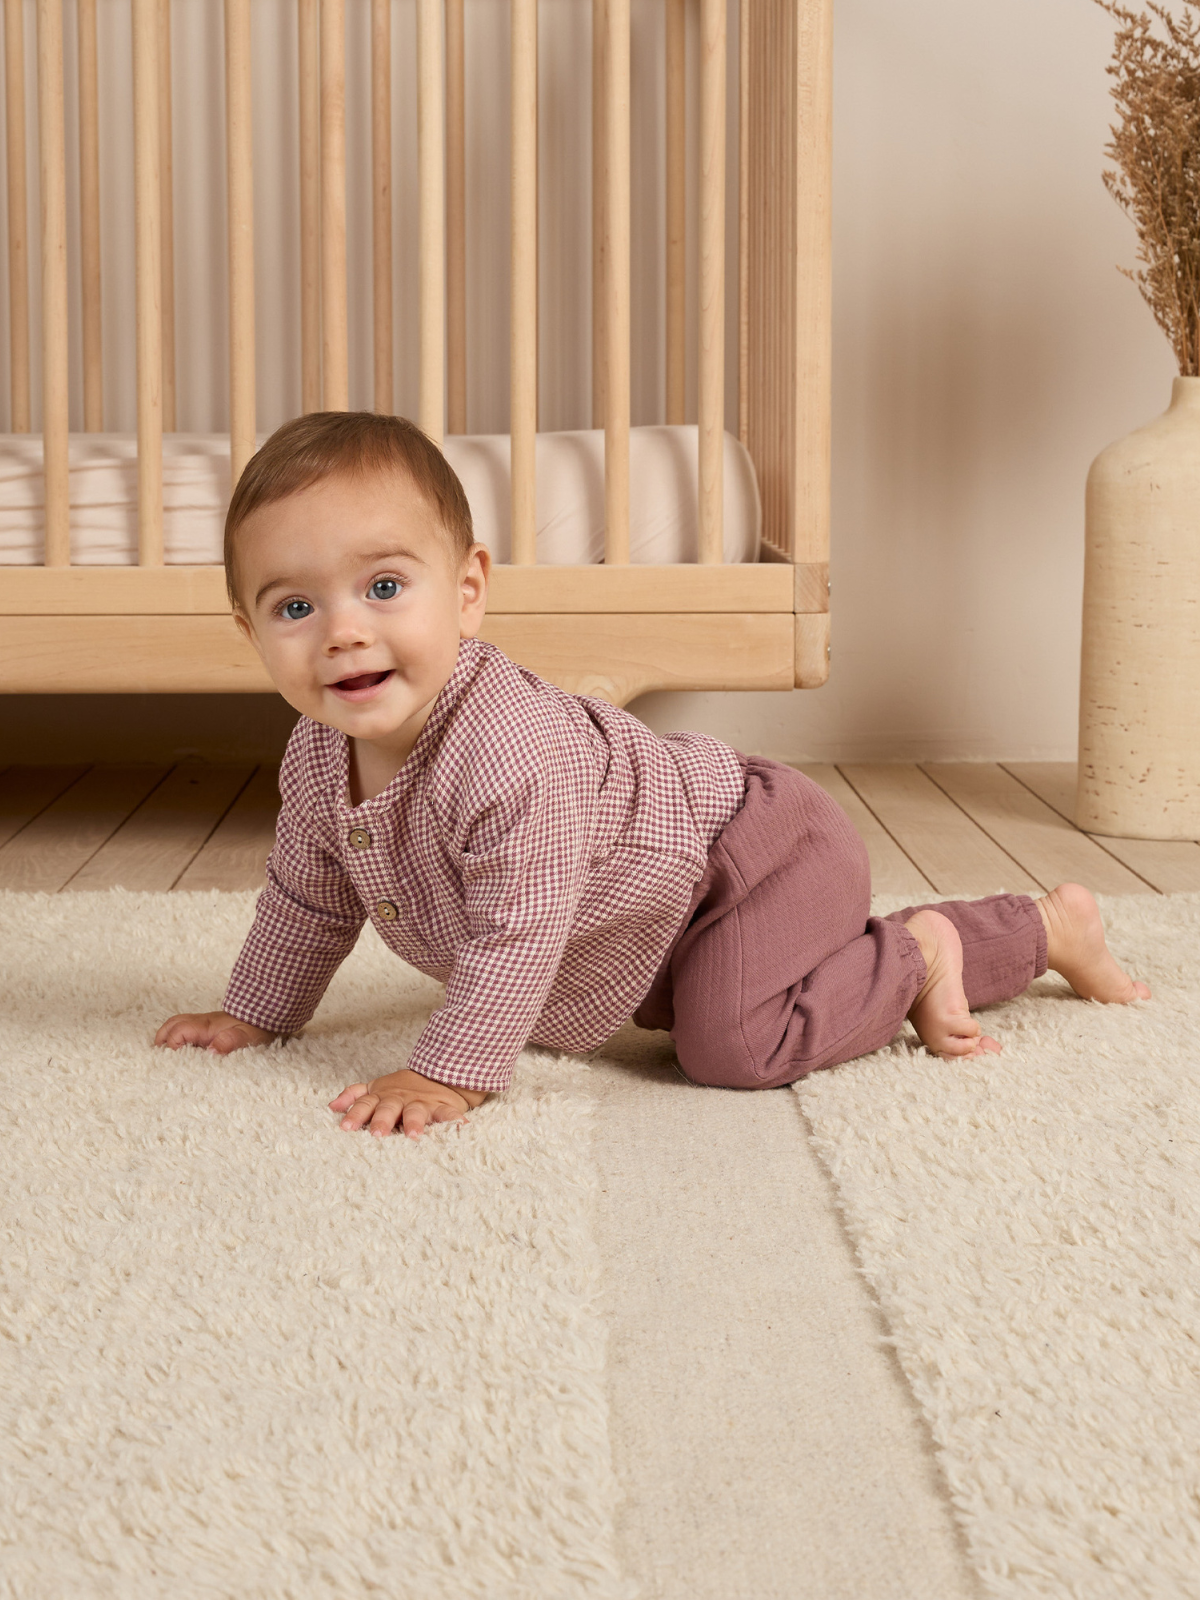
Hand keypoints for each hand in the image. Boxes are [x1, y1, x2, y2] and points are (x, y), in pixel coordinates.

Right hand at [154, 1009, 279, 1053]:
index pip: (177, 1033)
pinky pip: (184, 1030)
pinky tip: (179, 1055)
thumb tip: (211, 1051)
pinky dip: (177, 1039)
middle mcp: (200, 1023)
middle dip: (162, 1041)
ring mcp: (202, 1024)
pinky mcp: (206, 1029)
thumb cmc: (256, 1028)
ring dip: (167, 1039)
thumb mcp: (247, 1037)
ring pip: (175, 1026)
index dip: (171, 1047)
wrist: (265, 1017)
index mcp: (205, 1025)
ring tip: (166, 1060)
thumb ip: (230, 1041)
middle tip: (161, 1061)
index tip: (175, 1063)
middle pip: (171, 1026)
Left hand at [329, 1067, 487, 1139]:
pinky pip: (449, 1114)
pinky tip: (460, 1128)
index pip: (365, 1104)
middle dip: (382, 1121)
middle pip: (389, 1109)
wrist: (439, 1075)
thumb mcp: (376, 1088)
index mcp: (383, 1097)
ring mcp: (422, 1104)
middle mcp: (400, 1100)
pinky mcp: (443, 1108)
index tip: (346, 1128)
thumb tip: (332, 1106)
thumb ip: (355, 1095)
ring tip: (413, 1136)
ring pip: (416, 1112)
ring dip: (415, 1123)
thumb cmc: (402, 1089)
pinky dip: (454, 1121)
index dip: (356, 1115)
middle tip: (377, 1135)